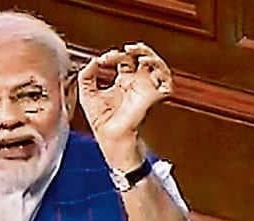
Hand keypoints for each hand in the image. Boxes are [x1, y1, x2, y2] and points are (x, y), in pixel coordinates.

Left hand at [78, 42, 171, 168]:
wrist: (109, 138)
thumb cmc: (102, 122)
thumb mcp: (87, 94)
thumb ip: (86, 76)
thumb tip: (92, 61)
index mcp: (123, 81)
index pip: (124, 59)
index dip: (114, 54)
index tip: (102, 60)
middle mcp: (136, 84)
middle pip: (144, 57)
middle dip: (137, 49)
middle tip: (126, 49)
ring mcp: (146, 90)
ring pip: (158, 65)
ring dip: (151, 55)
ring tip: (139, 55)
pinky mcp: (152, 98)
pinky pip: (167, 83)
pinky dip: (162, 73)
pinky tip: (149, 69)